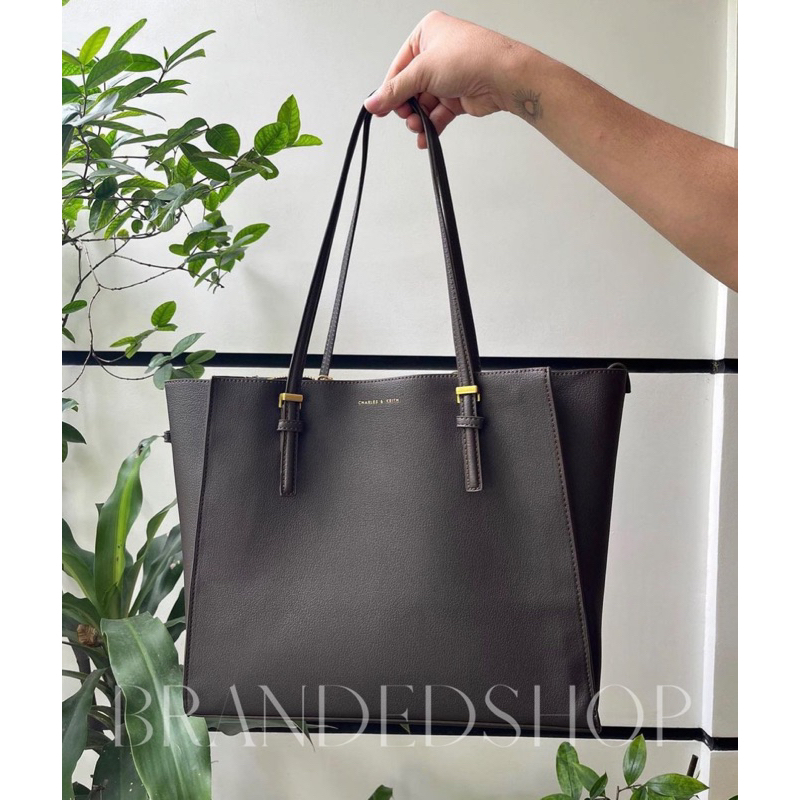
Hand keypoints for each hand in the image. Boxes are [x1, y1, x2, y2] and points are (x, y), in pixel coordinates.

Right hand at [364, 11, 528, 147]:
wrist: (503, 76)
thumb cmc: (472, 58)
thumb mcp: (423, 71)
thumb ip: (395, 90)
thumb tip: (373, 102)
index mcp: (427, 34)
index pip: (399, 66)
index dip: (390, 89)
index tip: (381, 108)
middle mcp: (438, 53)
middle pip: (411, 87)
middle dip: (407, 106)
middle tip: (406, 117)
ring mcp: (449, 75)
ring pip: (424, 103)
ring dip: (419, 118)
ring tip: (418, 127)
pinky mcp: (458, 96)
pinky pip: (438, 113)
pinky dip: (431, 125)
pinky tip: (426, 136)